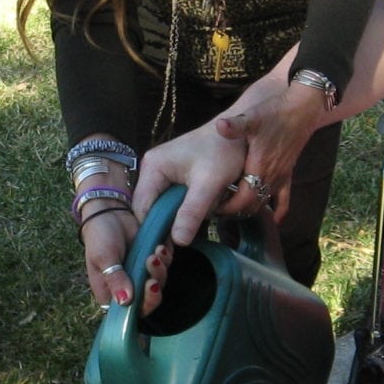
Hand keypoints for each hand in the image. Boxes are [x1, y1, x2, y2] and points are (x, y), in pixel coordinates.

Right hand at [80, 211, 170, 310]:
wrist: (109, 210)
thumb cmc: (99, 236)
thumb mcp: (104, 258)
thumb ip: (115, 279)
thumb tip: (125, 302)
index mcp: (111, 293)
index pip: (131, 312)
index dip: (144, 305)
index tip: (150, 287)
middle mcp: (128, 288)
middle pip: (149, 301)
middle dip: (155, 287)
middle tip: (154, 269)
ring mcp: (141, 274)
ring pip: (159, 282)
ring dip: (161, 269)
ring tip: (155, 251)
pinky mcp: (152, 260)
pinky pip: (165, 265)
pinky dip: (165, 257)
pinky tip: (161, 246)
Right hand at [135, 122, 248, 251]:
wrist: (240, 132)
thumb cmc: (224, 151)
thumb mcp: (209, 183)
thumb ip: (192, 212)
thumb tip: (178, 242)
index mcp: (153, 168)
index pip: (142, 208)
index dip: (152, 230)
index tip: (166, 251)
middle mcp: (152, 171)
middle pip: (152, 210)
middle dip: (171, 223)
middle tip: (190, 236)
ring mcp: (163, 174)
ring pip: (165, 208)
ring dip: (184, 216)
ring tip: (208, 209)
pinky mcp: (175, 179)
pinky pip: (176, 202)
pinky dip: (190, 209)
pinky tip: (208, 206)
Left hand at [211, 81, 329, 223]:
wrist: (303, 108)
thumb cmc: (276, 112)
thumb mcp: (253, 117)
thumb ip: (236, 125)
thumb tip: (219, 125)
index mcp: (259, 166)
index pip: (243, 199)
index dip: (228, 208)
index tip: (213, 209)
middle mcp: (271, 176)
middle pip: (252, 205)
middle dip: (236, 211)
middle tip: (218, 211)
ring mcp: (281, 175)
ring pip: (265, 202)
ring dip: (251, 209)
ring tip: (234, 211)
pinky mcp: (288, 172)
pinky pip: (285, 198)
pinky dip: (280, 210)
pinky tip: (276, 220)